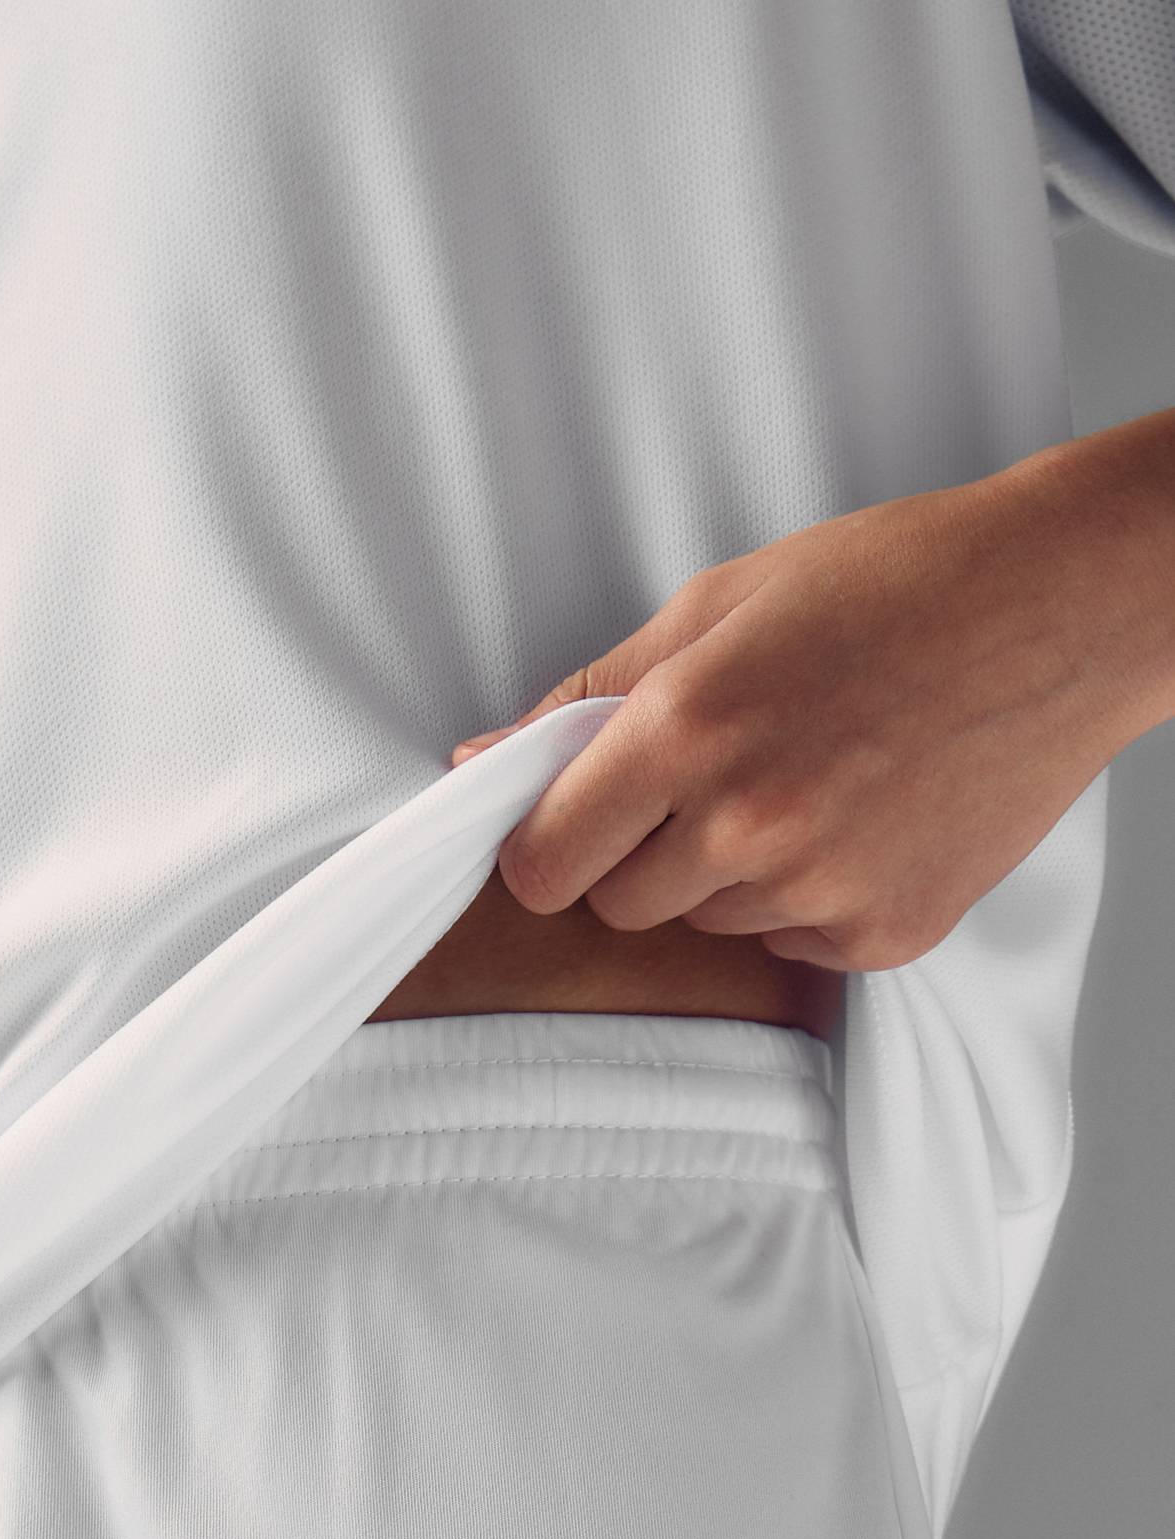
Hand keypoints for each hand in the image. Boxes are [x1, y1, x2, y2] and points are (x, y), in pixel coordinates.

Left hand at [454, 425, 1174, 973]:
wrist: (1063, 609)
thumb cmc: (897, 582)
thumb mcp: (722, 603)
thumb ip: (593, 695)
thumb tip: (484, 761)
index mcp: (688, 730)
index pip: (543, 864)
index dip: (542, 847)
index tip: (564, 829)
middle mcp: (748, 824)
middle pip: (619, 907)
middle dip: (637, 855)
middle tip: (710, 778)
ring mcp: (821, 890)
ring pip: (708, 922)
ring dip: (730, 870)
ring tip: (810, 775)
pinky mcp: (883, 934)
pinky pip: (792, 945)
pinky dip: (809, 897)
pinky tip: (863, 814)